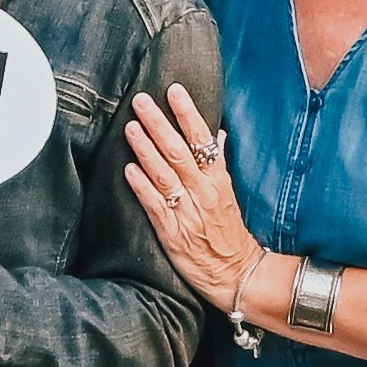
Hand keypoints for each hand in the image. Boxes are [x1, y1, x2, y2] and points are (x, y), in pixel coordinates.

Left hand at [121, 85, 256, 310]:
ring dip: (146, 150)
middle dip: (159, 124)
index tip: (174, 91)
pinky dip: (143, 188)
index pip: (202, 140)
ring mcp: (188, 213)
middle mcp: (203, 193)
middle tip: (141, 101)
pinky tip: (129, 170)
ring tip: (130, 128)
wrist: (237, 275)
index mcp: (217, 180)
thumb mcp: (228, 193)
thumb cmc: (229, 232)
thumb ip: (218, 162)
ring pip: (165, 176)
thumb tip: (216, 133)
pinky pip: (156, 207)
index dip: (188, 114)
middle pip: (179, 152)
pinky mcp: (173, 234)